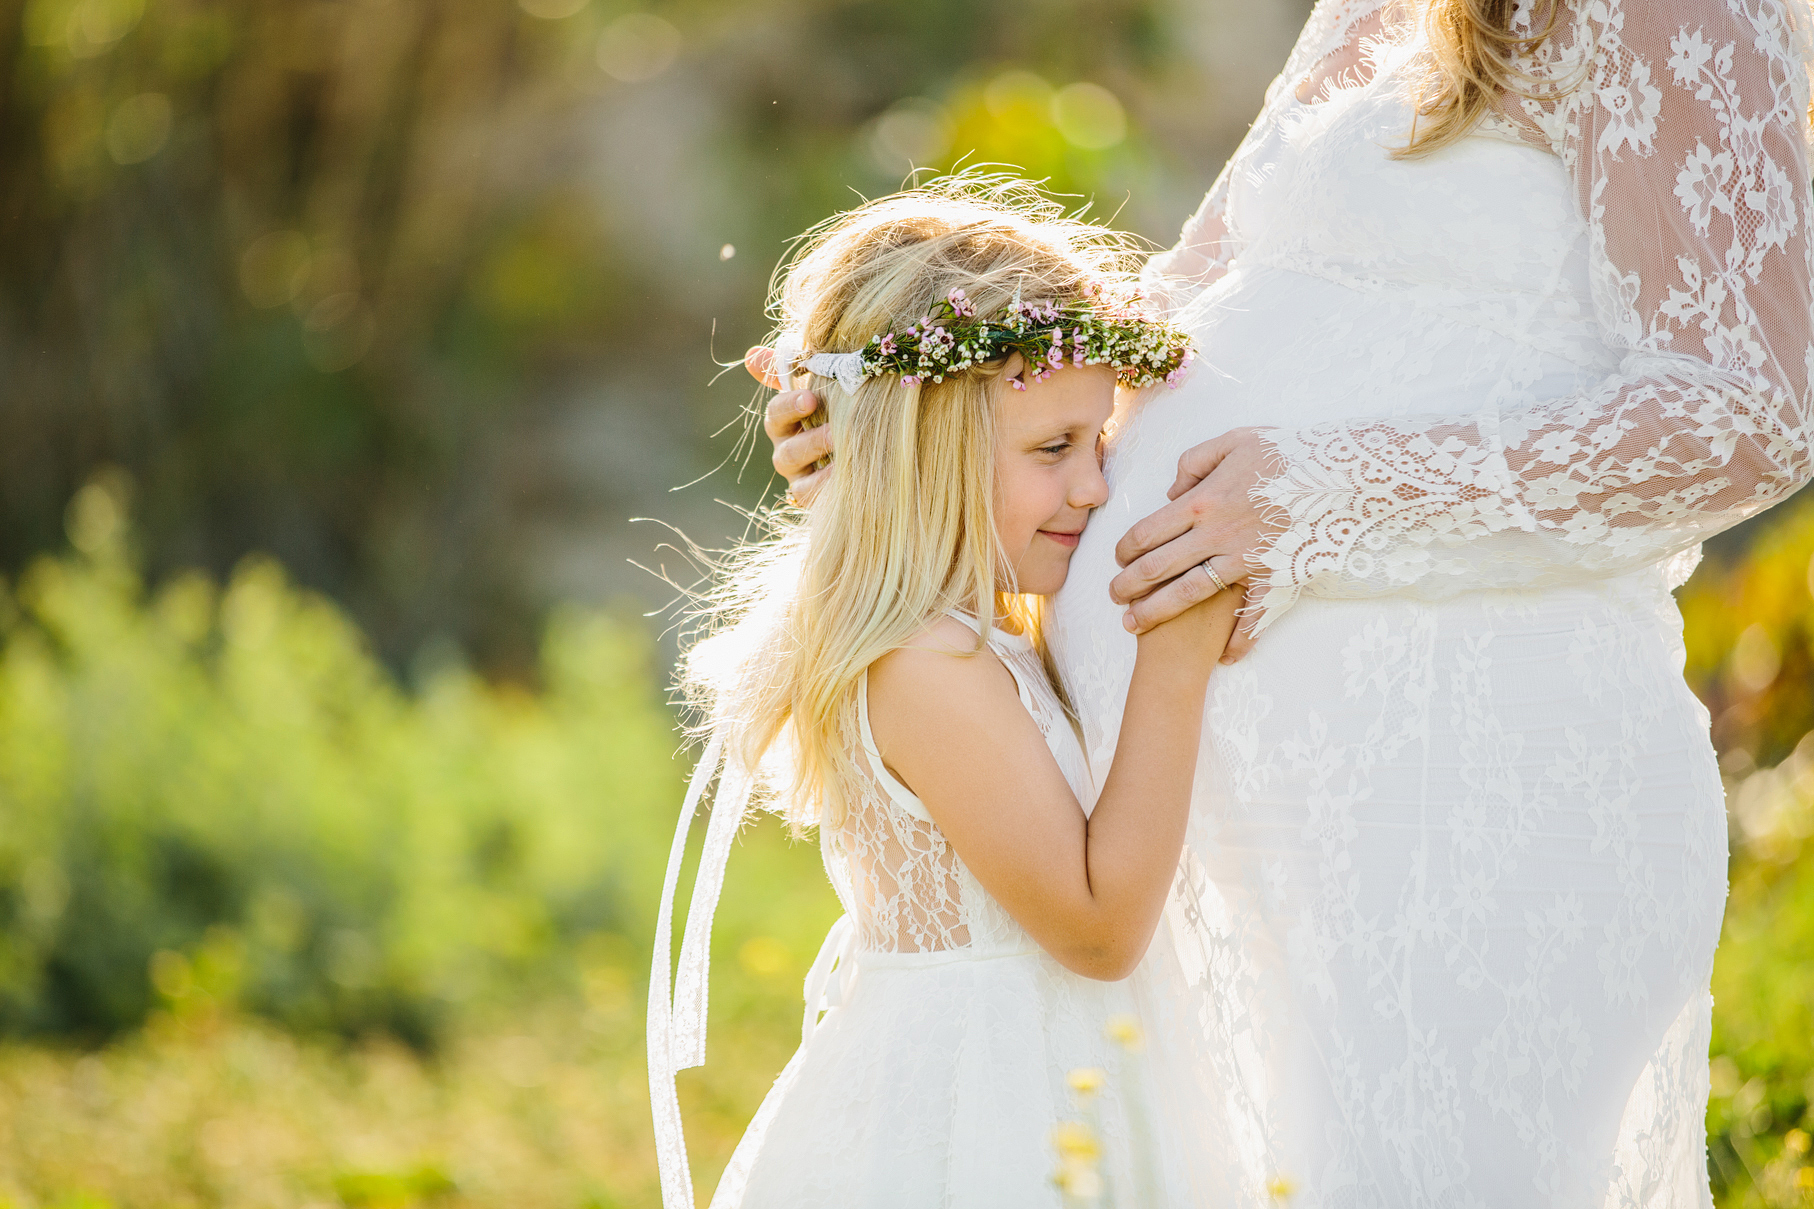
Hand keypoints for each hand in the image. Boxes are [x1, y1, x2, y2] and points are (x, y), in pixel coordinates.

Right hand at [748, 346, 832, 503]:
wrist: (872, 447)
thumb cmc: (843, 407)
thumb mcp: (825, 384)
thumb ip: (796, 368)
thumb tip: (752, 358)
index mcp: (786, 422)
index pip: (777, 413)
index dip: (790, 405)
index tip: (811, 398)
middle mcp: (787, 451)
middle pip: (786, 448)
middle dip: (810, 439)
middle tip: (834, 430)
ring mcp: (798, 478)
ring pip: (799, 476)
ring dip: (819, 461)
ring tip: (843, 449)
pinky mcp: (810, 498)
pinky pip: (810, 494)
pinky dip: (825, 484)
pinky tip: (847, 473)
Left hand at [1110, 427, 1280, 656]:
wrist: (1344, 474)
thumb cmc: (1289, 453)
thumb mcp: (1235, 441)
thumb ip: (1194, 462)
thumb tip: (1173, 491)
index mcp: (1203, 501)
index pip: (1149, 531)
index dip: (1125, 549)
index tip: (1117, 560)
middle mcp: (1216, 534)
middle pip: (1158, 567)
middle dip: (1128, 585)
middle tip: (1114, 597)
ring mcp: (1245, 560)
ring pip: (1188, 593)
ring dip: (1156, 612)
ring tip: (1133, 624)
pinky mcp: (1275, 577)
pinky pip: (1254, 614)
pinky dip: (1240, 639)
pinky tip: (1225, 656)